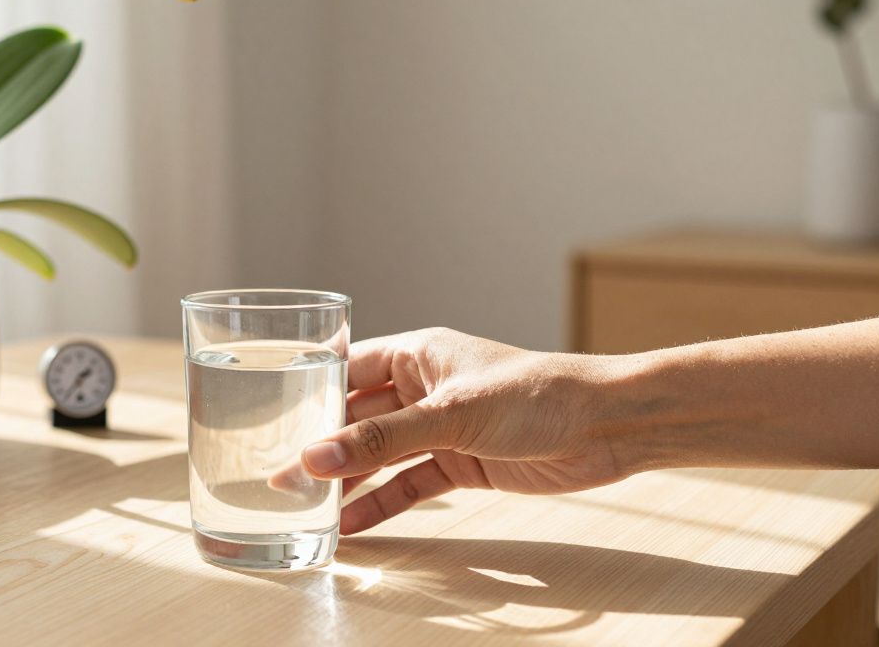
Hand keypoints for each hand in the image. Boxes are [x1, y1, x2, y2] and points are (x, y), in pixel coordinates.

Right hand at [300, 328, 628, 533]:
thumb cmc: (538, 394)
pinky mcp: (462, 463)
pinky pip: (410, 485)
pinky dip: (384, 504)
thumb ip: (383, 440)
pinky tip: (354, 524)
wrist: (606, 426)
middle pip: (359, 418)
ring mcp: (442, 428)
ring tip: (306, 507)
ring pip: (380, 456)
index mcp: (416, 354)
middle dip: (322, 446)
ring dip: (348, 480)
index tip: (271, 420)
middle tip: (280, 477)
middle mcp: (424, 388)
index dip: (309, 394)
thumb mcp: (452, 415)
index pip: (347, 371)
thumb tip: (318, 456)